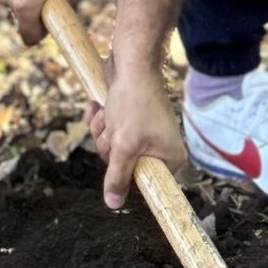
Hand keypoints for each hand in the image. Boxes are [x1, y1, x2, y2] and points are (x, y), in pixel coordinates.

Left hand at [87, 57, 185, 209]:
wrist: (131, 62)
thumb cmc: (134, 103)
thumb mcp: (124, 145)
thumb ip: (118, 176)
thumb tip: (114, 205)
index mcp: (169, 158)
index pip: (145, 183)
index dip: (126, 174)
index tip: (122, 157)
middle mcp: (159, 146)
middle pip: (122, 164)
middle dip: (109, 145)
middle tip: (114, 130)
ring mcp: (143, 131)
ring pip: (111, 145)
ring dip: (102, 129)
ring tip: (108, 113)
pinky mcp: (129, 117)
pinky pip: (109, 129)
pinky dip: (100, 118)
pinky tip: (98, 105)